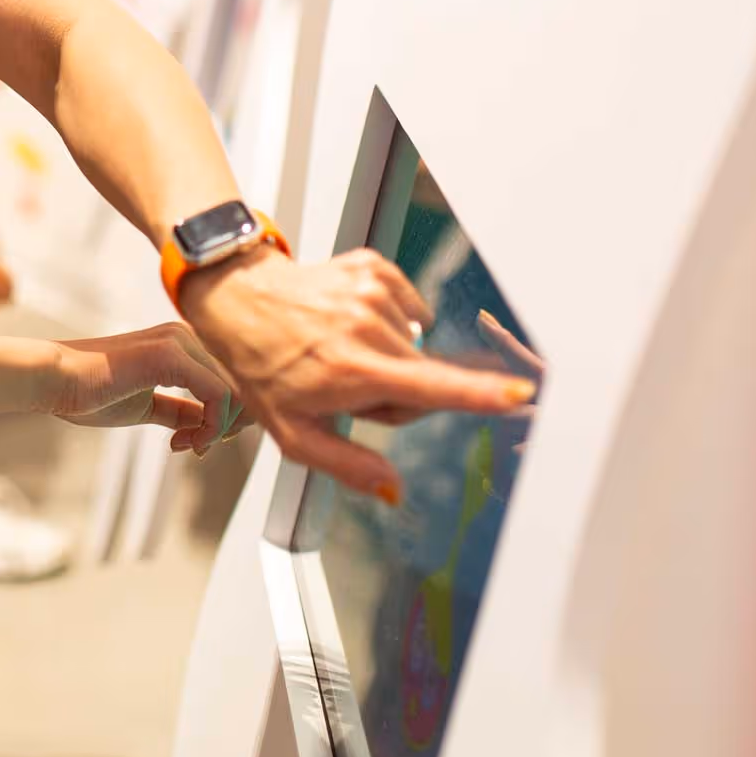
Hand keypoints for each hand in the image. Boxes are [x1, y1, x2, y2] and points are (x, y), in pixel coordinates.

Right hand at [48, 322, 235, 454]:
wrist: (55, 380)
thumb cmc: (90, 391)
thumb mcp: (148, 406)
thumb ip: (182, 412)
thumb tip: (210, 427)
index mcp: (181, 342)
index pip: (231, 378)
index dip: (230, 416)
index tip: (203, 442)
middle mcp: (185, 335)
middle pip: (241, 382)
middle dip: (230, 423)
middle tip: (201, 447)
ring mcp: (179, 341)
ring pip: (236, 390)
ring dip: (219, 428)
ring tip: (188, 445)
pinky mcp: (171, 356)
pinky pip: (217, 395)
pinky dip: (211, 427)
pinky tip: (186, 442)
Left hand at [178, 248, 536, 502]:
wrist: (238, 299)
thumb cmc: (263, 366)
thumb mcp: (294, 433)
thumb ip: (348, 467)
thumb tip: (393, 491)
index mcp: (353, 370)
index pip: (429, 387)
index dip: (478, 394)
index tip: (517, 394)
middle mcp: (366, 327)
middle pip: (424, 374)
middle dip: (398, 391)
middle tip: (350, 387)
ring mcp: (370, 291)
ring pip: (414, 342)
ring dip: (388, 353)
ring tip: (342, 348)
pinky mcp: (373, 266)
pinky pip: (408, 305)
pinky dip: (387, 317)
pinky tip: (350, 319)